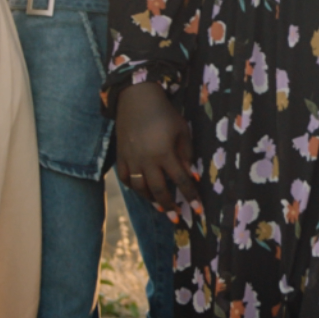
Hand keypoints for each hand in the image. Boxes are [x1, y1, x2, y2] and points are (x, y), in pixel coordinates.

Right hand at [115, 84, 198, 213]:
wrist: (136, 99)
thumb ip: (187, 154)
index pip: (180, 180)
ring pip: (139, 188)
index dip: (190, 195)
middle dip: (169, 206)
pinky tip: (143, 191)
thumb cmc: (165, 114)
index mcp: (164, 153)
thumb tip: (192, 176)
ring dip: (151, 200)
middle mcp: (146, 160)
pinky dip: (134, 187)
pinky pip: (125, 179)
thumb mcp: (182, 131)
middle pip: (158, 190)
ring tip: (161, 208)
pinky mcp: (120, 156)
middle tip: (177, 218)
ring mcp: (130, 159)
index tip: (198, 209)